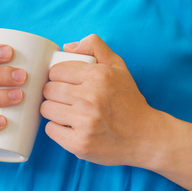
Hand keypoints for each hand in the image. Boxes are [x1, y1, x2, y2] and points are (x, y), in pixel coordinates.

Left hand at [40, 34, 157, 166]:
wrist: (145, 137)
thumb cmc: (128, 100)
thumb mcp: (118, 66)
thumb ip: (95, 47)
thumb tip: (66, 47)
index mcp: (99, 76)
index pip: (55, 71)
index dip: (57, 76)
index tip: (65, 82)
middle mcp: (91, 98)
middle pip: (48, 90)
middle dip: (54, 93)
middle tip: (67, 99)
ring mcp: (85, 122)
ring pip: (46, 109)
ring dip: (53, 110)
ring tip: (69, 112)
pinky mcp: (80, 143)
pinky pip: (50, 129)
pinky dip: (57, 128)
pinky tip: (71, 127)